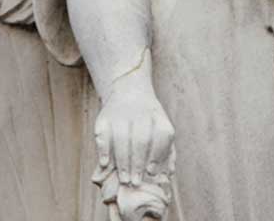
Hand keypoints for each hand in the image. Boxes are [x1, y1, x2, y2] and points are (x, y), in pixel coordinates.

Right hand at [93, 72, 175, 190]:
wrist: (129, 91)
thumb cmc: (148, 120)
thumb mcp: (161, 128)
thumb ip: (167, 151)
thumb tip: (169, 173)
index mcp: (158, 117)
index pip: (161, 135)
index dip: (157, 155)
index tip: (151, 172)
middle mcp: (141, 113)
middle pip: (141, 140)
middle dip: (138, 164)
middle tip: (135, 183)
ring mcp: (121, 114)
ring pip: (121, 138)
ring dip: (122, 161)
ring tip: (123, 179)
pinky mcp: (104, 117)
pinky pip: (103, 134)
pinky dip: (104, 150)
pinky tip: (105, 164)